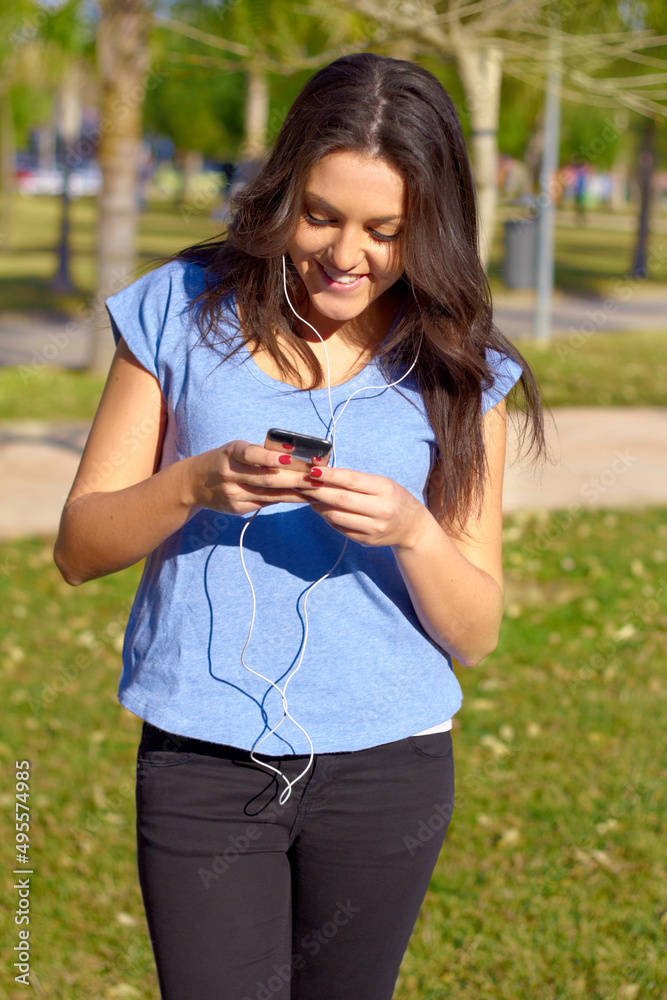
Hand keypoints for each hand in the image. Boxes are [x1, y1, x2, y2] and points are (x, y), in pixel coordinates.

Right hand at [188, 440, 314, 515]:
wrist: (194, 483)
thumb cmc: (224, 460)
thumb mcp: (235, 450)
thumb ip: (259, 453)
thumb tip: (294, 458)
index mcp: (230, 453)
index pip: (251, 454)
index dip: (270, 457)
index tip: (291, 459)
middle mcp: (230, 474)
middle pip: (267, 479)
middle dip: (295, 479)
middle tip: (317, 478)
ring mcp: (233, 494)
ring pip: (270, 495)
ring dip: (296, 493)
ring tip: (316, 490)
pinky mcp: (237, 508)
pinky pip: (265, 504)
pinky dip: (285, 500)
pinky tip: (301, 498)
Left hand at [297, 465, 428, 547]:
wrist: (412, 527)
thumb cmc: (394, 498)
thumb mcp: (382, 483)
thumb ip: (356, 480)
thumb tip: (324, 475)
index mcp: (384, 489)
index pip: (351, 480)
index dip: (329, 475)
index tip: (312, 470)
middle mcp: (380, 509)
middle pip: (340, 500)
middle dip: (317, 491)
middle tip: (301, 483)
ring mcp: (373, 528)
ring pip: (336, 516)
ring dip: (318, 505)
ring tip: (309, 496)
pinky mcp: (365, 541)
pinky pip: (340, 528)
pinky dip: (328, 518)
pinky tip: (322, 509)